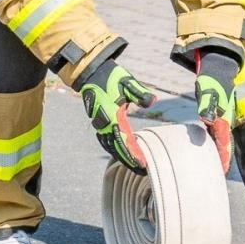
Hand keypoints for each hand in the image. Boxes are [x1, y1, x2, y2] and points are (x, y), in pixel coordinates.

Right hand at [76, 58, 155, 172]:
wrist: (92, 73)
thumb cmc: (112, 77)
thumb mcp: (128, 82)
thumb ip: (140, 93)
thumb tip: (152, 101)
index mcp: (112, 115)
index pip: (124, 140)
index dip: (133, 154)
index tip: (142, 164)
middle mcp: (104, 123)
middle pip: (116, 148)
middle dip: (128, 160)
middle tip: (141, 171)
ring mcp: (99, 123)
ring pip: (110, 146)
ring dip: (121, 157)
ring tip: (133, 166)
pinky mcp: (98, 122)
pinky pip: (105, 141)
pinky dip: (113, 149)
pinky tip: (120, 153)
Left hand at [194, 48, 237, 168]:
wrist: (217, 68)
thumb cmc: (211, 80)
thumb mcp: (208, 91)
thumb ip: (207, 105)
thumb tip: (208, 120)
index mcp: (222, 118)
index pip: (223, 142)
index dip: (222, 157)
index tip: (221, 171)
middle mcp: (223, 120)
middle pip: (223, 144)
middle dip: (222, 159)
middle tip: (218, 175)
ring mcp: (220, 117)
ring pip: (219, 139)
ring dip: (217, 152)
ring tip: (213, 166)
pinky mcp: (214, 114)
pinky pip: (214, 132)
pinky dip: (212, 142)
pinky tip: (206, 148)